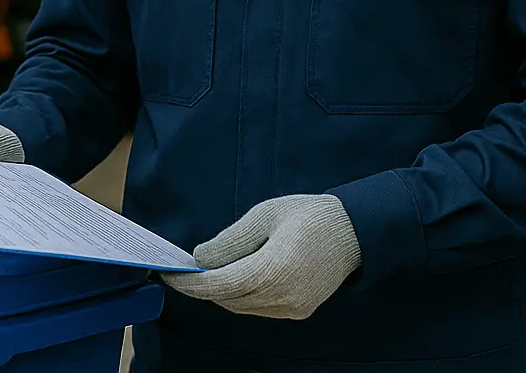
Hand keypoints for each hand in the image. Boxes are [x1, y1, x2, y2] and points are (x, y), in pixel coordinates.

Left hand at [162, 195, 360, 319]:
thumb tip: (200, 260)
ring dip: (221, 292)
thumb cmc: (308, 215)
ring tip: (210, 270)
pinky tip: (238, 276)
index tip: (171, 275)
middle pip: (227, 300)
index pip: (219, 286)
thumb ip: (229, 241)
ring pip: (241, 307)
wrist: (354, 231)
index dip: (190, 283)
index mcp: (273, 269)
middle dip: (203, 286)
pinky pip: (258, 308)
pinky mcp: (299, 310)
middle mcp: (283, 296)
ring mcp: (292, 307)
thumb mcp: (264, 215)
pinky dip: (241, 296)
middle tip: (186, 269)